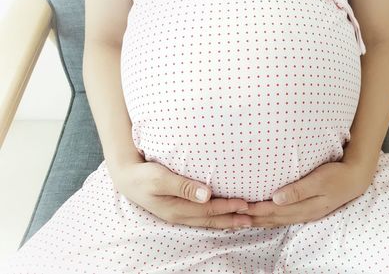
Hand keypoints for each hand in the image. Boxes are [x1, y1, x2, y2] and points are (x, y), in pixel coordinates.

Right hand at [110, 158, 251, 229]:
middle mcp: (180, 215)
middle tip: (253, 217)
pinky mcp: (178, 209)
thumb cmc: (143, 175)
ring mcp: (178, 214)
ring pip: (207, 221)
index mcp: (177, 209)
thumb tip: (206, 194)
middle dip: (232, 219)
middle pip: (211, 220)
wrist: (127, 178)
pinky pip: (201, 217)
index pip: (208, 210)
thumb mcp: (160, 178)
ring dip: (227, 220)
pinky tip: (224, 216)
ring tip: (244, 220)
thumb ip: (183, 186)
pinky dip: (215, 218)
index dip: (228, 207)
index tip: (245, 203)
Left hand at [237, 156, 374, 227]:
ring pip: (278, 220)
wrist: (356, 178)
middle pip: (273, 218)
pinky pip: (285, 218)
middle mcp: (304, 214)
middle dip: (253, 217)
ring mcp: (306, 214)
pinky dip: (271, 218)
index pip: (274, 211)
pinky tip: (263, 217)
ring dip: (260, 220)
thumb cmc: (337, 175)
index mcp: (305, 207)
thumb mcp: (319, 180)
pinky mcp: (308, 210)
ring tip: (243, 219)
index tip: (239, 207)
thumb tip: (276, 198)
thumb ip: (298, 190)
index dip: (256, 210)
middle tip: (233, 214)